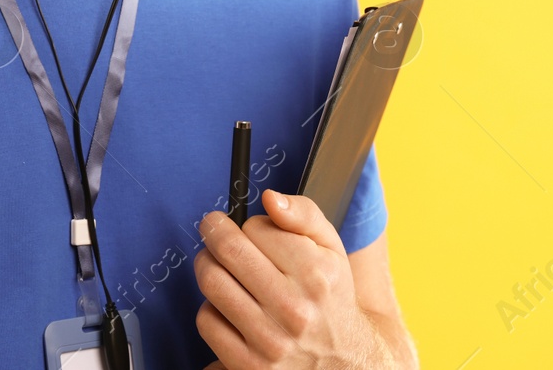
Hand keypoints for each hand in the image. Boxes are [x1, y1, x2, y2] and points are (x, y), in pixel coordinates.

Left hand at [193, 189, 391, 368]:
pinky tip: (231, 309)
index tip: (252, 232)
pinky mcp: (248, 366)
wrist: (346, 359)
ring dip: (210, 268)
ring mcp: (271, 342)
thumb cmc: (330, 296)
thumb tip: (271, 199)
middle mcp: (294, 310)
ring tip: (223, 269)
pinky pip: (206, 321)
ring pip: (211, 282)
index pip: (255, 228)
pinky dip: (212, 309)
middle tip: (216, 232)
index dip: (249, 225)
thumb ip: (304, 214)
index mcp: (317, 276)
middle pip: (226, 251)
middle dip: (215, 234)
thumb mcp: (331, 249)